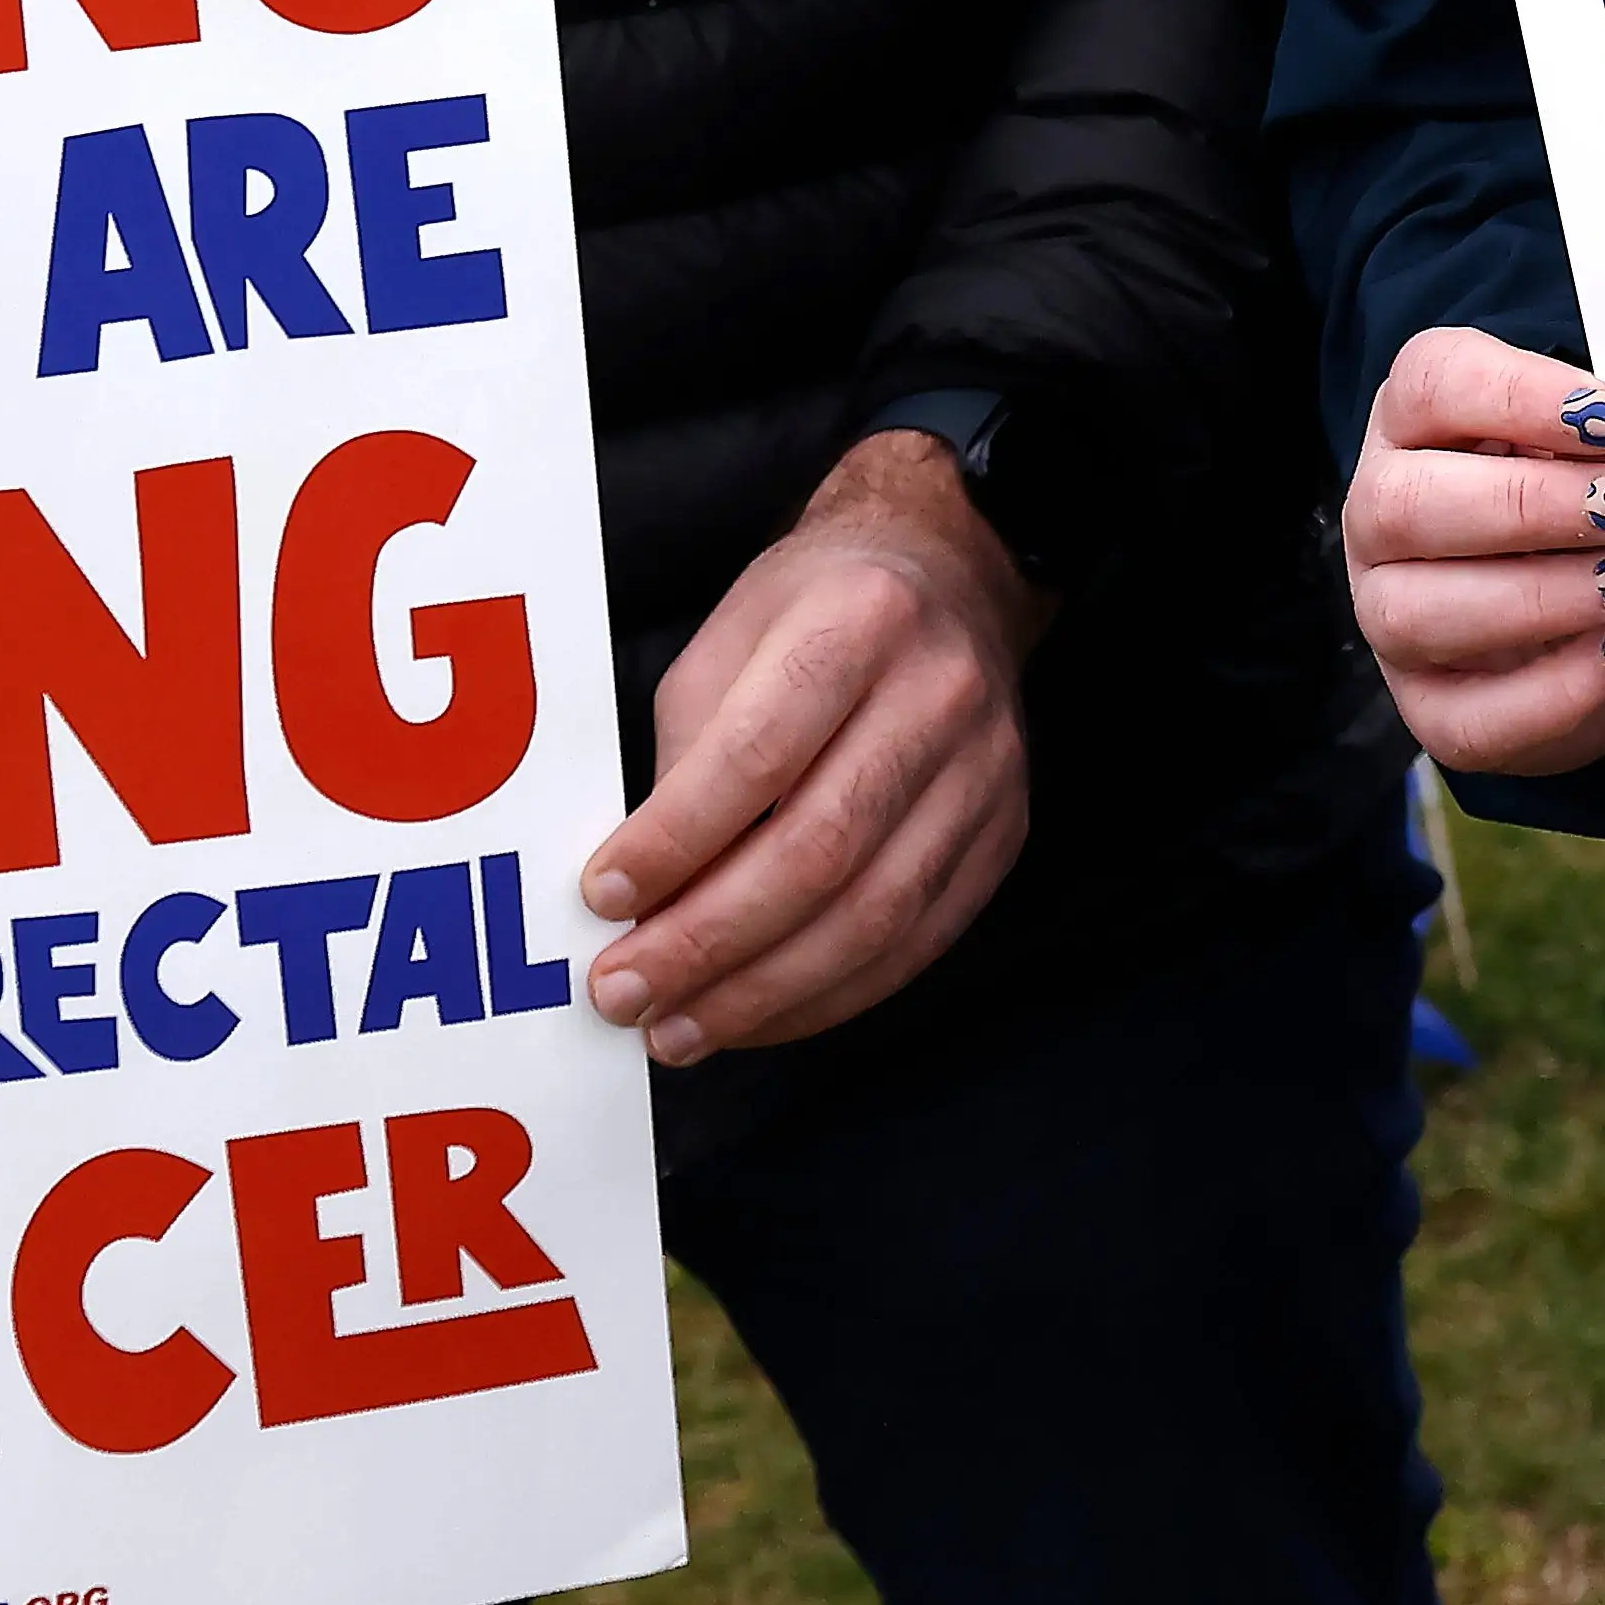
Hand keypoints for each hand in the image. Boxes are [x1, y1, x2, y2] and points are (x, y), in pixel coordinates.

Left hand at [575, 432, 1045, 1063]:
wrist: (950, 577)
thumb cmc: (818, 608)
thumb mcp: (731, 638)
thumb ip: (687, 755)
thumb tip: (638, 894)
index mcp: (860, 618)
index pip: (760, 751)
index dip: (677, 838)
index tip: (603, 897)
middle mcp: (939, 693)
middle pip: (820, 848)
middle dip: (708, 940)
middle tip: (624, 992)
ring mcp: (985, 771)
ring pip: (873, 915)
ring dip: (763, 992)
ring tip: (678, 1027)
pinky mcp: (1001, 835)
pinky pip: (914, 943)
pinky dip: (828, 996)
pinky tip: (757, 1015)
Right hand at [1342, 327, 1604, 777]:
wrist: (1571, 623)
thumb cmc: (1576, 508)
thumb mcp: (1588, 452)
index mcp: (1412, 424)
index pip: (1429, 382)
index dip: (1517, 395)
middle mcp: (1379, 517)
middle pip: (1404, 503)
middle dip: (1529, 505)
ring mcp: (1388, 616)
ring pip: (1413, 611)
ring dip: (1537, 598)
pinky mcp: (1429, 708)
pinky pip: (1468, 718)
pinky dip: (1553, 690)